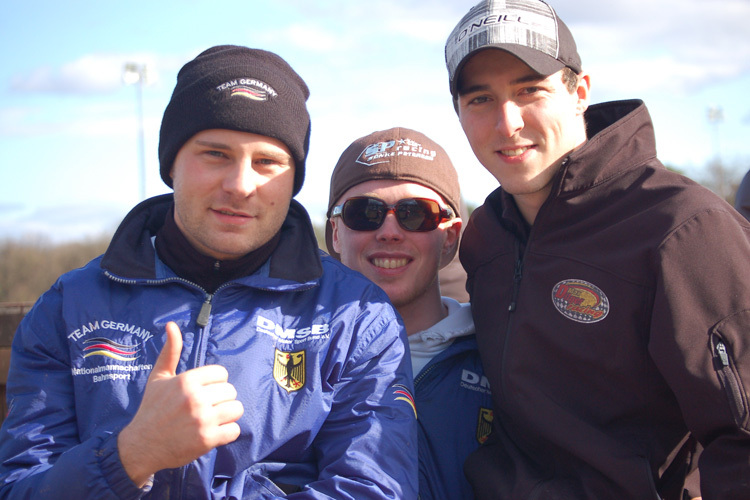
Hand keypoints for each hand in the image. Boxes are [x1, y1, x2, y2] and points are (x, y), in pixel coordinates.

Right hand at [118, 321, 243, 486]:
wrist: (140, 445)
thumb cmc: (151, 408)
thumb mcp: (158, 377)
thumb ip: (170, 351)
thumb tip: (171, 325)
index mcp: (187, 380)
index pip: (222, 373)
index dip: (214, 383)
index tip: (203, 391)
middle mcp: (196, 398)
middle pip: (231, 391)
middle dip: (221, 399)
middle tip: (206, 407)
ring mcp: (203, 419)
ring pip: (236, 409)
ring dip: (227, 415)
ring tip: (212, 419)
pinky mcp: (207, 440)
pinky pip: (234, 430)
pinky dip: (227, 433)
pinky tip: (212, 433)